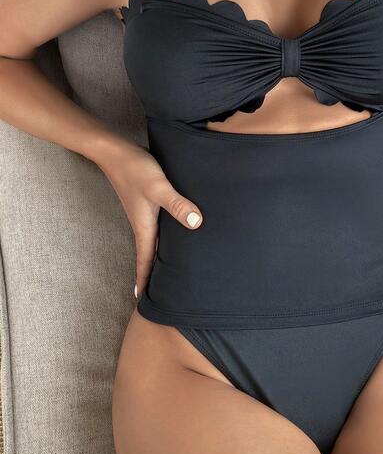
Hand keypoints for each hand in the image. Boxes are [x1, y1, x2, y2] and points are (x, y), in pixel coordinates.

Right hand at [96, 142, 202, 299]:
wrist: (115, 151)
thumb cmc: (136, 169)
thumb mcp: (158, 187)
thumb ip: (177, 204)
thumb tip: (196, 224)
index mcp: (144, 227)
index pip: (145, 262)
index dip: (146, 282)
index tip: (144, 303)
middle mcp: (143, 224)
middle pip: (150, 256)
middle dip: (154, 275)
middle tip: (162, 294)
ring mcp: (144, 213)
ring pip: (154, 241)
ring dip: (159, 256)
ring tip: (170, 270)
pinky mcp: (148, 201)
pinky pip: (158, 225)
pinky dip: (164, 236)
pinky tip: (176, 233)